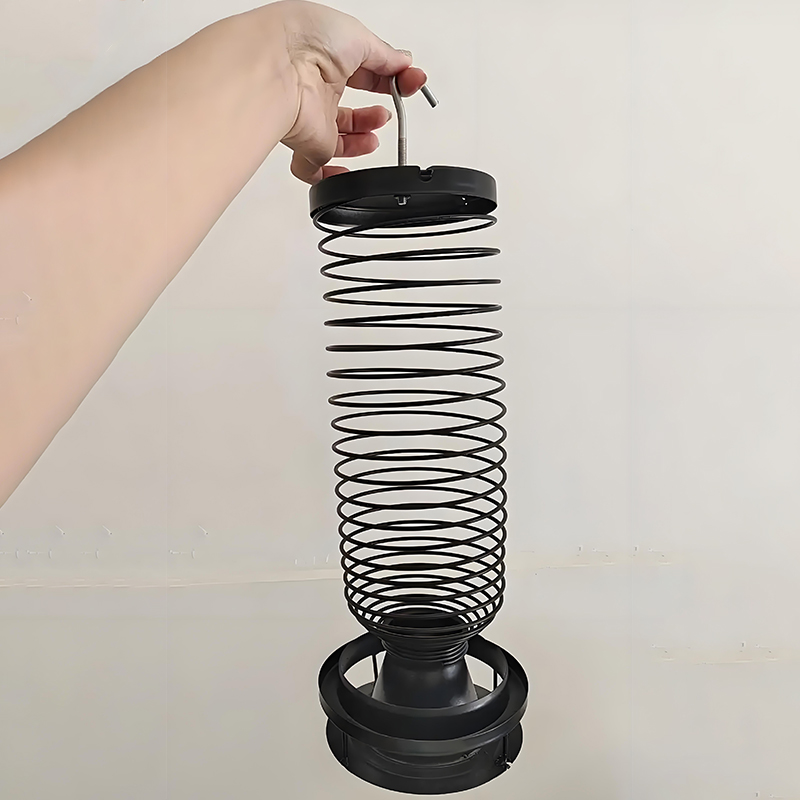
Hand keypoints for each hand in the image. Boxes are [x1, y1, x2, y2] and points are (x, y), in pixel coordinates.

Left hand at [269, 0, 427, 183]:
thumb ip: (385, 56)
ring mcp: (312, 119)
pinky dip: (331, 177)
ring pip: (338, 140)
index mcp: (328, 58)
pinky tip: (349, 171)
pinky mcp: (307, 145)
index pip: (365, 73)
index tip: (409, 82)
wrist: (277, 67)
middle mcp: (317, 89)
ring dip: (362, 142)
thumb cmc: (305, 40)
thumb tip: (404, 63)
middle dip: (375, 114)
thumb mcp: (359, 37)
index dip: (391, 80)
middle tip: (393, 111)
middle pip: (350, 111)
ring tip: (375, 135)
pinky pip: (314, 170)